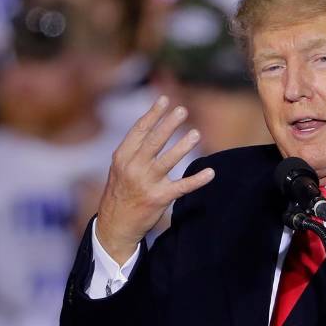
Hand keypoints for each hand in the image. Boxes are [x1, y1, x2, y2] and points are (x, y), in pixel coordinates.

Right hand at [95, 96, 215, 262]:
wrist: (115, 225)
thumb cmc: (121, 192)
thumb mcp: (119, 168)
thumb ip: (134, 149)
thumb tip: (153, 125)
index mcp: (122, 157)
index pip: (139, 131)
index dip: (153, 114)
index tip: (165, 100)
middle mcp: (133, 168)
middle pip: (154, 141)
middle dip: (168, 124)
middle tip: (183, 110)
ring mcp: (146, 183)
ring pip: (168, 161)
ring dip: (183, 147)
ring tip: (196, 134)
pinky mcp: (159, 198)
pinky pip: (182, 187)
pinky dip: (197, 180)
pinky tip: (210, 173)